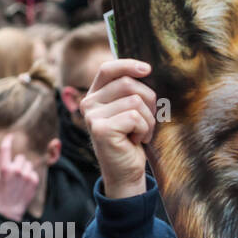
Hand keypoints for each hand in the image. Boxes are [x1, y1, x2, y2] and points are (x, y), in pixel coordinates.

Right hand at [0, 134, 40, 220]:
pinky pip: (33, 172)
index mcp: (4, 168)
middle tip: (14, 173)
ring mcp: (26, 175)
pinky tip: (25, 184)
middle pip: (20, 157)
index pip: (6, 149)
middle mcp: (15, 170)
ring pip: (28, 164)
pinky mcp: (34, 181)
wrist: (10, 208)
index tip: (10, 136)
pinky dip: (30, 176)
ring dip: (24, 169)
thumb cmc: (1, 192)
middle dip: (17, 162)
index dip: (8, 140)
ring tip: (20, 179)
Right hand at [82, 58, 156, 199]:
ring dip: (148, 120)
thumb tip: (145, 68)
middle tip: (148, 121)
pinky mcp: (101, 129)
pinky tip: (136, 141)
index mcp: (94, 95)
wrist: (127, 173)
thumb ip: (131, 92)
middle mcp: (88, 103)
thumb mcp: (131, 111)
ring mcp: (92, 116)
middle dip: (149, 102)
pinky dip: (144, 130)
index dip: (128, 65)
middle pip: (128, 84)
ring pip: (135, 101)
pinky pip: (136, 118)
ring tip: (140, 133)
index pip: (108, 69)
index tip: (148, 69)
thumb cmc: (132, 140)